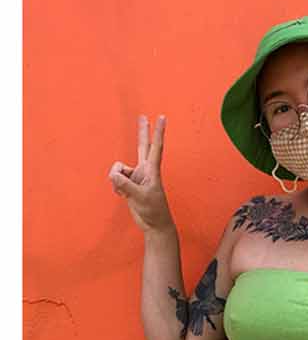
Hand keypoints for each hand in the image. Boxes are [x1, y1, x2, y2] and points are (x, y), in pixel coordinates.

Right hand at [110, 115, 171, 232]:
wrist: (153, 223)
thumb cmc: (152, 209)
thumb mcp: (139, 197)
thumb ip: (125, 185)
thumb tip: (113, 174)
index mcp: (152, 169)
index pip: (156, 146)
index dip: (158, 132)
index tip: (162, 117)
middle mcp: (145, 170)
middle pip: (142, 146)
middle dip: (142, 132)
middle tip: (143, 116)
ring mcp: (136, 176)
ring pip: (118, 169)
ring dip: (117, 180)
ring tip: (126, 192)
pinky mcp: (129, 183)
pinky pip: (115, 180)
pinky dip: (116, 187)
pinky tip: (123, 196)